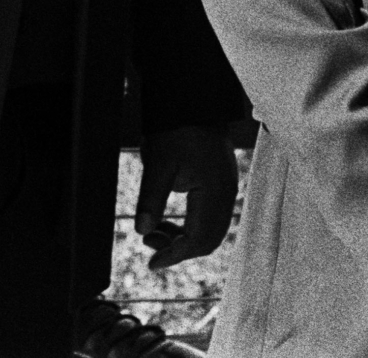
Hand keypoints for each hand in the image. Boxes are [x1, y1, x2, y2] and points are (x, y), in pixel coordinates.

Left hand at [135, 125, 237, 267]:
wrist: (194, 104)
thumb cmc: (177, 130)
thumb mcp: (158, 163)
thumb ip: (151, 198)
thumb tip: (141, 230)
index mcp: (215, 191)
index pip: (199, 239)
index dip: (175, 255)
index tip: (152, 263)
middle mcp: (226, 194)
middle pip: (209, 240)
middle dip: (179, 250)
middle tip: (150, 247)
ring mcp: (226, 190)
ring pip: (210, 232)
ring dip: (183, 240)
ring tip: (153, 234)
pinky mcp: (220, 186)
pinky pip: (209, 219)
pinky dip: (189, 228)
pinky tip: (166, 224)